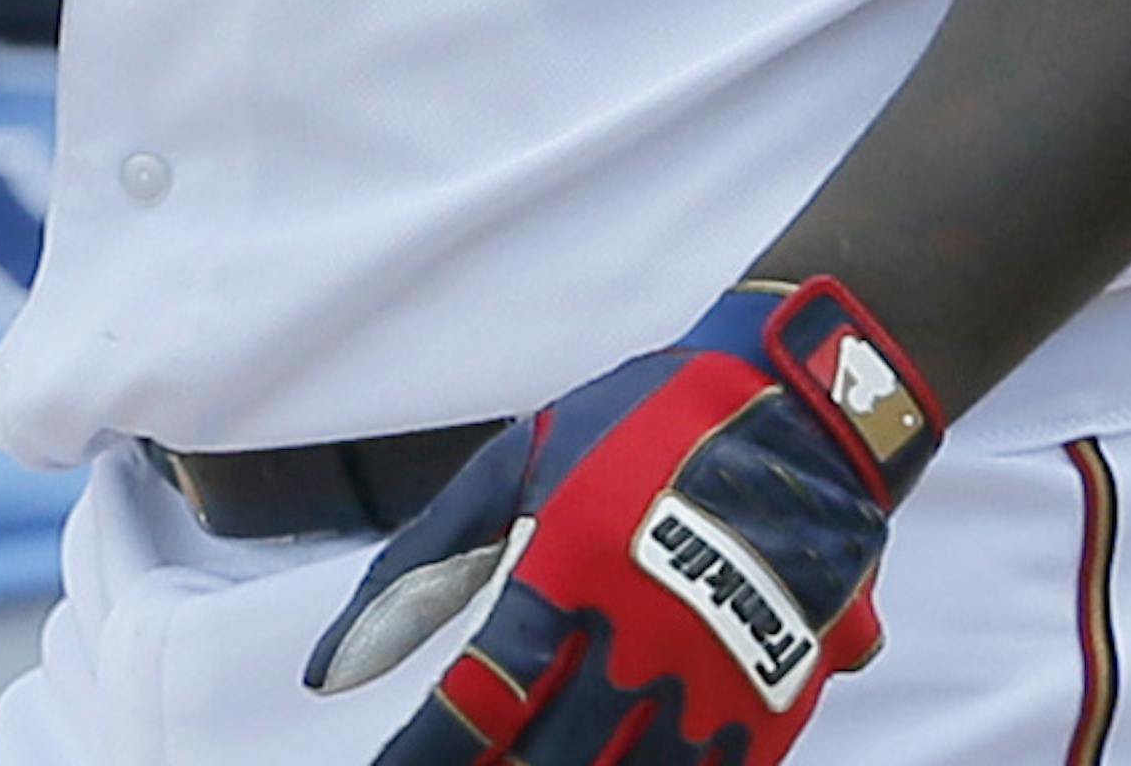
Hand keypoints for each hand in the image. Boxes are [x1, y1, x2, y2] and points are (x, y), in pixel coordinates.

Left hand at [307, 277, 941, 765]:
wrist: (808, 401)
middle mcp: (642, 633)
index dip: (423, 759)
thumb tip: (323, 675)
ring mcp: (716, 676)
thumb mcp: (522, 461)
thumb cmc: (644, 424)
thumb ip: (422, 563)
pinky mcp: (775, 703)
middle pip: (545, 762)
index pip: (476, 705)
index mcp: (572, 568)